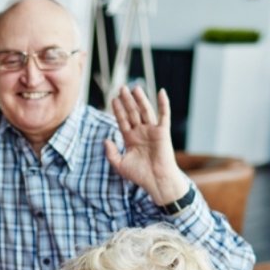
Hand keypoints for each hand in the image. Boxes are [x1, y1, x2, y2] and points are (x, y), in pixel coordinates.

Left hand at [104, 86, 188, 205]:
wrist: (156, 181)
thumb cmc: (139, 175)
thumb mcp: (120, 165)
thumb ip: (111, 153)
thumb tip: (105, 139)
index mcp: (130, 138)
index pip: (122, 120)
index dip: (118, 110)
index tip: (113, 99)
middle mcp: (141, 132)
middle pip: (132, 112)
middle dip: (127, 100)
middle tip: (121, 88)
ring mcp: (152, 131)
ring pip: (145, 111)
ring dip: (140, 99)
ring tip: (134, 88)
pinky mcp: (163, 132)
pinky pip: (164, 115)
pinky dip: (164, 103)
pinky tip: (161, 92)